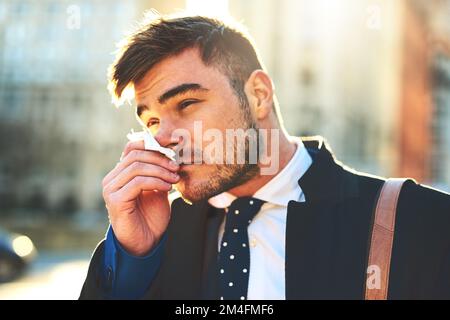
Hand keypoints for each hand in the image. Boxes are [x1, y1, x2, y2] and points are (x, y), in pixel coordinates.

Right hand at [102, 140, 179, 255]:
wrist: (146, 243)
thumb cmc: (152, 217)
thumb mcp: (158, 189)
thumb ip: (159, 172)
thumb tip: (171, 152)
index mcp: (120, 174)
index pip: (132, 148)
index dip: (153, 144)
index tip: (174, 150)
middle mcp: (112, 179)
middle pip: (135, 155)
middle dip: (160, 159)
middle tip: (176, 167)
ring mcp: (111, 189)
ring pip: (137, 167)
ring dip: (160, 171)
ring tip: (174, 179)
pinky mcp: (115, 200)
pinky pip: (138, 182)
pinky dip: (156, 182)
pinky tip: (167, 188)